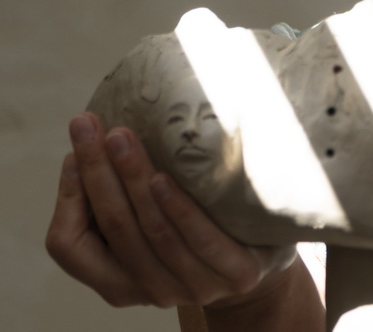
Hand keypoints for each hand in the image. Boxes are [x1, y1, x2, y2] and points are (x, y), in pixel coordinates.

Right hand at [46, 112, 297, 308]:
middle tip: (88, 126)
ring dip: (133, 179)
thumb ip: (121, 199)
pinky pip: (203, 241)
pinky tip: (162, 178)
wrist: (263, 257)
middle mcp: (151, 290)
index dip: (67, 197)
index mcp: (116, 282)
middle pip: (115, 227)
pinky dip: (178, 209)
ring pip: (155, 231)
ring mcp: (197, 286)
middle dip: (98, 171)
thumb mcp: (147, 221)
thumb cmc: (194, 229)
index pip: (69, 246)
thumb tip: (85, 145)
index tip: (73, 150)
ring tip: (120, 139)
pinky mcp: (239, 274)